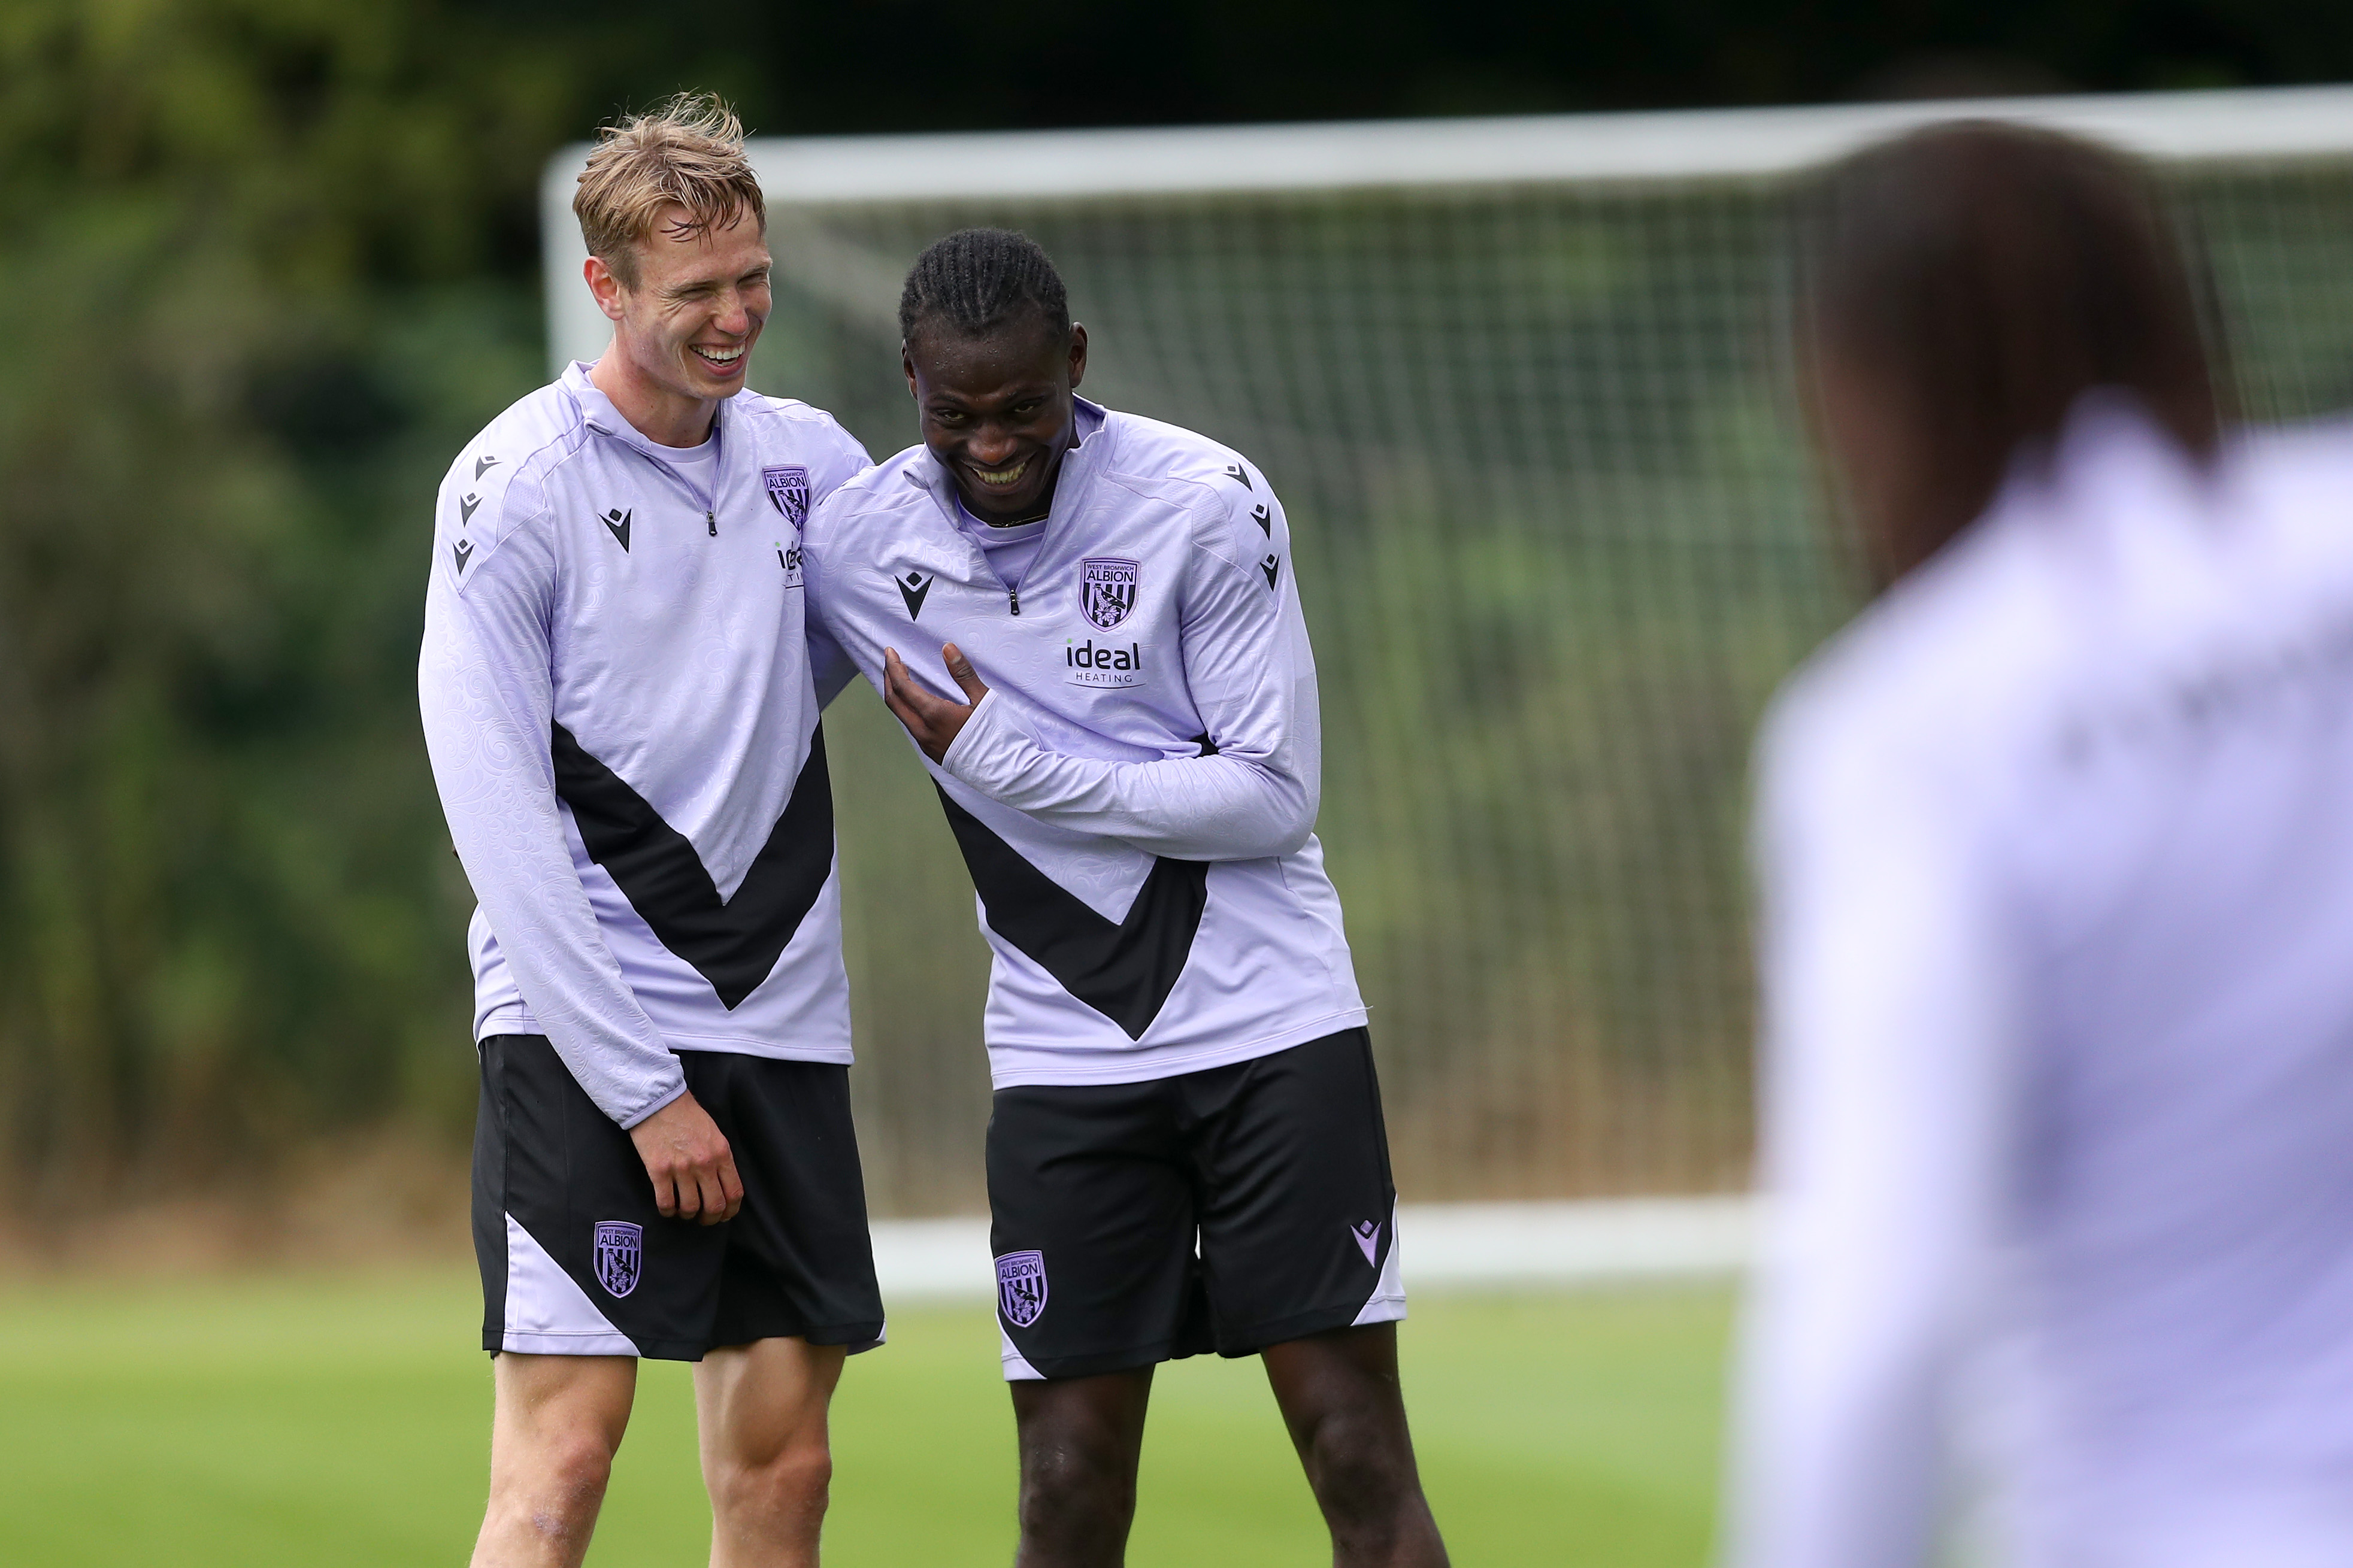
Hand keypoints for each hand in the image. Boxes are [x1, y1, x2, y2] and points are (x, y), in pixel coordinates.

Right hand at [628, 1091, 741, 1223]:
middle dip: (710, 1218)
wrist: (658, 1101)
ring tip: (684, 1210)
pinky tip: (668, 1207)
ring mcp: (681, 1168)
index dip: (730, 1210)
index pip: (734, 1192)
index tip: (724, 1215)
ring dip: (687, 1214)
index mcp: (722, 1153)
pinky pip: (665, 1202)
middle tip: (704, 1219)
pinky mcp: (658, 1171)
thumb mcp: (714, 1134)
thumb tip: (722, 1185)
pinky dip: (667, 1210)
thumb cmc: (687, 1116)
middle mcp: (704, 1163)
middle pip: (714, 1205)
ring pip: (689, 1208)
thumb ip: (720, 1159)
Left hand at [882, 642, 989, 762]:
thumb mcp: (983, 699)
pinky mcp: (931, 751)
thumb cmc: (997, 735)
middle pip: (894, 702)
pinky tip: (915, 701)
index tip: (890, 652)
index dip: (893, 667)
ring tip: (901, 678)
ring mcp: (926, 743)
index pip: (902, 687)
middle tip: (892, 662)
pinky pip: (911, 726)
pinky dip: (906, 708)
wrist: (1004, 770)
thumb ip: (963, 673)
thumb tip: (948, 649)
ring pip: (900, 715)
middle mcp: (924, 731)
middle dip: (889, 679)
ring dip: (897, 695)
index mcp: (934, 715)